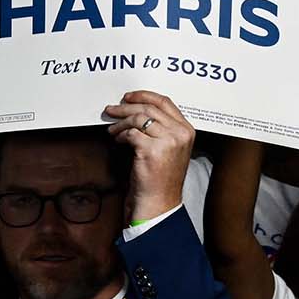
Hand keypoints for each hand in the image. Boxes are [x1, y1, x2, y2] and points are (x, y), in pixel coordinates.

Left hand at [104, 91, 195, 224]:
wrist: (159, 202)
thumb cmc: (161, 178)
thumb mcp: (170, 148)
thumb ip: (162, 128)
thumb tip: (137, 109)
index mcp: (187, 130)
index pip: (164, 102)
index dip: (144, 95)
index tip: (128, 97)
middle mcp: (180, 134)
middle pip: (149, 108)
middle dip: (125, 107)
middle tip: (111, 109)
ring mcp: (168, 141)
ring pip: (138, 118)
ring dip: (120, 122)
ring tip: (112, 129)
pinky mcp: (152, 150)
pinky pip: (131, 133)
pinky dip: (120, 135)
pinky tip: (117, 141)